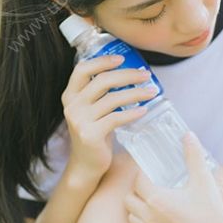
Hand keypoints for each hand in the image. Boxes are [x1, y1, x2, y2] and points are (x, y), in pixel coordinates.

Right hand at [61, 55, 157, 180]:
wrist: (85, 165)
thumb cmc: (94, 133)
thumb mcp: (92, 110)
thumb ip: (101, 93)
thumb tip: (131, 73)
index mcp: (70, 95)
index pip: (82, 69)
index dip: (102, 61)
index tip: (122, 58)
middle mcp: (72, 106)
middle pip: (102, 81)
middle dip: (128, 75)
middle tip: (146, 75)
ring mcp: (79, 120)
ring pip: (112, 99)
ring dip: (136, 93)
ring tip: (152, 92)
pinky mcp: (90, 135)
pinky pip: (116, 118)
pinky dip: (132, 113)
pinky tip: (144, 111)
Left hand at [124, 131, 222, 222]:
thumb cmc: (212, 212)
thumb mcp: (203, 180)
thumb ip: (194, 156)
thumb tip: (188, 135)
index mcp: (156, 199)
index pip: (138, 181)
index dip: (142, 173)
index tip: (148, 169)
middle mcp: (149, 217)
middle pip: (129, 199)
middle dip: (136, 190)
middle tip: (149, 184)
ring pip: (132, 217)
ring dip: (138, 208)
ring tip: (152, 201)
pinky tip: (161, 218)